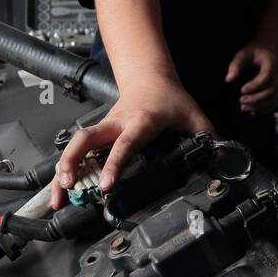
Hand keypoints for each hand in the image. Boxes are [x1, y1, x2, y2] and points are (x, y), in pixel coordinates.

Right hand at [49, 80, 215, 209]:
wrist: (149, 77)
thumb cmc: (169, 99)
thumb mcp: (193, 116)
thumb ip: (208, 138)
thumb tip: (220, 162)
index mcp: (141, 121)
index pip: (125, 144)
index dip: (115, 164)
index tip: (106, 185)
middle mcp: (116, 124)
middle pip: (85, 140)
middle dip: (72, 163)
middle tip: (66, 187)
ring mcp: (104, 127)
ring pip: (75, 145)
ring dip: (63, 170)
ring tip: (57, 199)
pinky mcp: (98, 133)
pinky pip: (78, 151)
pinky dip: (66, 170)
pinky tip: (61, 191)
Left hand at [225, 43, 277, 115]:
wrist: (270, 49)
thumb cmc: (255, 51)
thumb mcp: (243, 53)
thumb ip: (236, 64)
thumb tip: (228, 79)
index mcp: (272, 63)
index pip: (266, 77)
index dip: (254, 86)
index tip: (241, 90)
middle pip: (271, 91)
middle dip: (256, 99)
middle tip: (241, 101)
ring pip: (274, 99)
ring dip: (259, 107)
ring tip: (244, 108)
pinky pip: (274, 102)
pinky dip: (264, 109)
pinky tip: (253, 112)